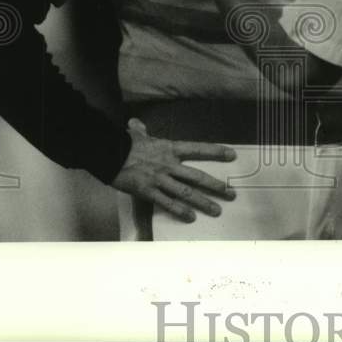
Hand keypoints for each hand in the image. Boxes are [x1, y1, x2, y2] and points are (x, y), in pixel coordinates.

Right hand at [111, 118, 236, 222]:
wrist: (108, 154)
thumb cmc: (124, 143)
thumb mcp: (136, 134)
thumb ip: (140, 129)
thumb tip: (136, 122)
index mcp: (170, 148)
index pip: (198, 148)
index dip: (216, 151)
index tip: (232, 155)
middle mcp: (169, 164)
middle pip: (197, 176)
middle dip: (216, 186)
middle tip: (231, 193)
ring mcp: (160, 179)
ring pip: (187, 192)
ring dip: (203, 202)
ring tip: (217, 210)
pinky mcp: (149, 192)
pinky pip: (168, 203)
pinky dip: (180, 211)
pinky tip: (191, 218)